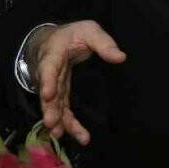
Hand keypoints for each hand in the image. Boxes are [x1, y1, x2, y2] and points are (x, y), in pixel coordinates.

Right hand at [28, 21, 126, 144]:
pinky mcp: (60, 95)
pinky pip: (63, 110)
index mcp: (54, 53)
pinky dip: (69, 124)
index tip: (47, 94)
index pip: (49, 68)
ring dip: (58, 120)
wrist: (54, 40)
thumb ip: (103, 42)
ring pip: (54, 105)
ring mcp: (54, 85)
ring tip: (59, 135)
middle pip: (48, 91)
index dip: (47, 81)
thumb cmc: (72, 35)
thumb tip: (121, 57)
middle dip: (49, 108)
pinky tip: (79, 136)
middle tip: (51, 122)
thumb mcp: (89, 30)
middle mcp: (50, 72)